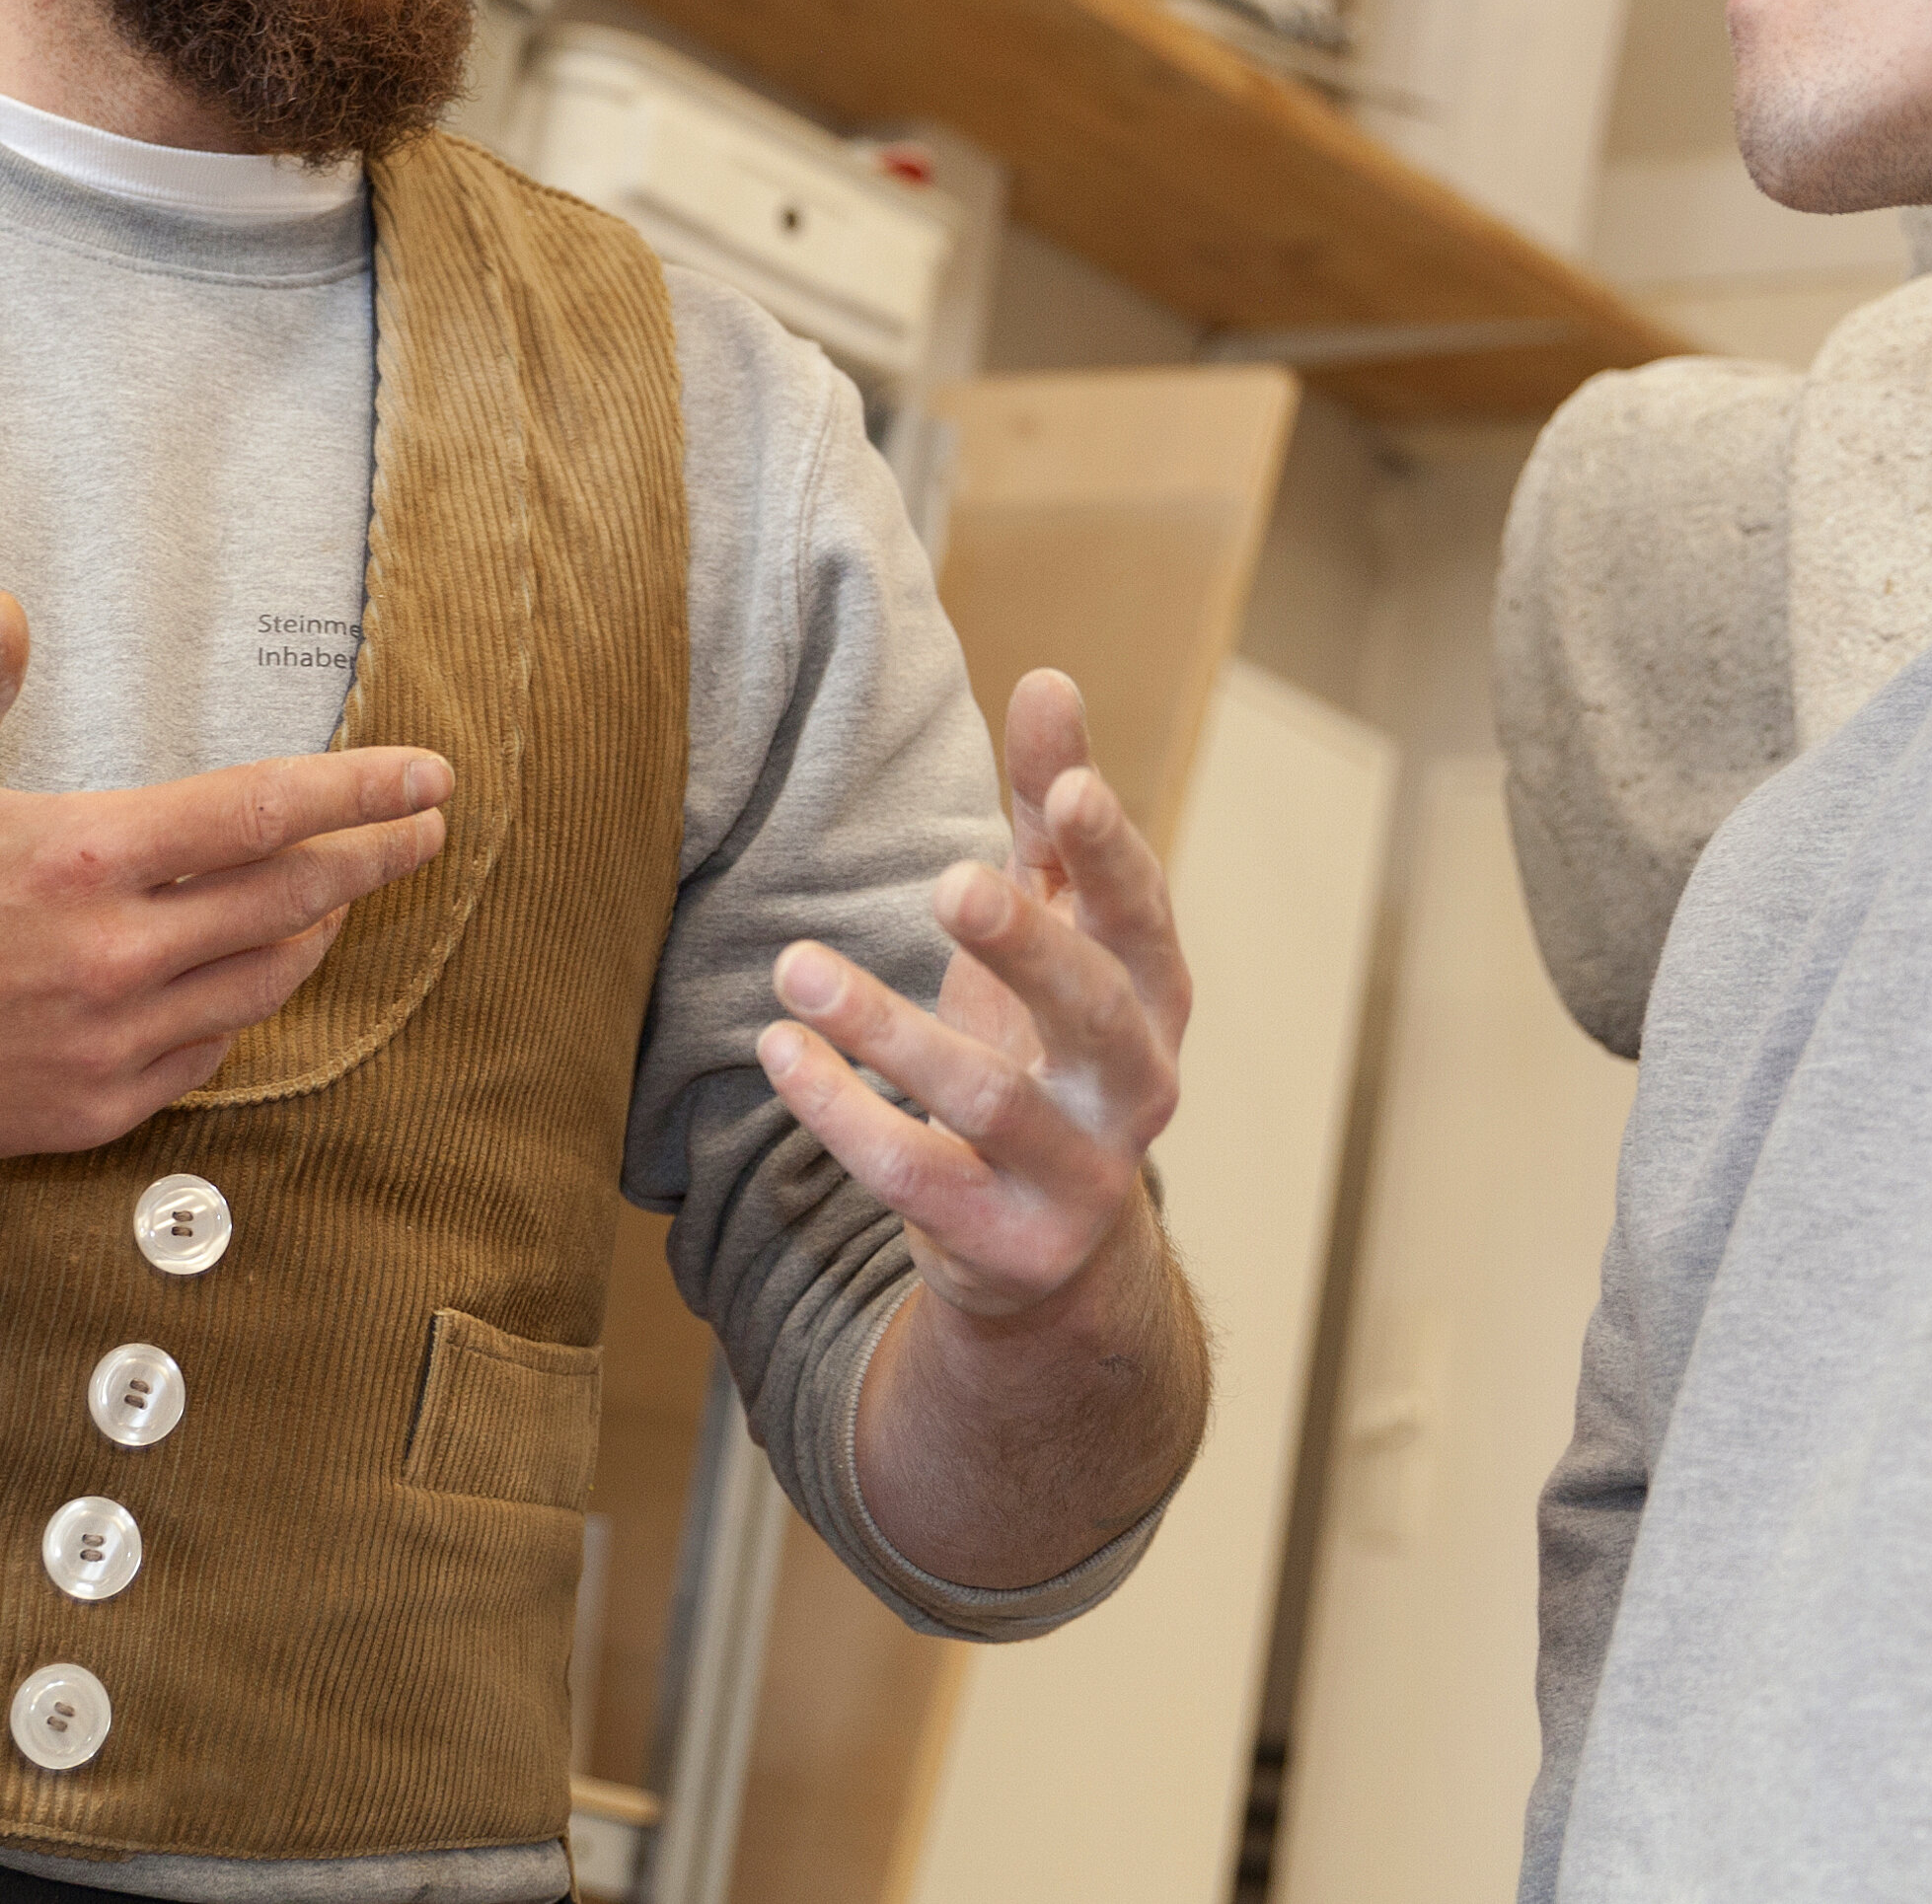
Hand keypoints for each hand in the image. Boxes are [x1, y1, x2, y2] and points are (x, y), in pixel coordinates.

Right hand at [0, 592, 454, 1161]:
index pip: (260, 813)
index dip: (357, 791)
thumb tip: (4, 608)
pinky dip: (241, 1008)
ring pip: (261, 984)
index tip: (426, 776)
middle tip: (428, 828)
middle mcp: (111, 955)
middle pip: (290, 899)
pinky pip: (205, 1055)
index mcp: (81, 858)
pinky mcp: (93, 1108)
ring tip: (344, 893)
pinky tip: (249, 975)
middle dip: (374, 858)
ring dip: (316, 932)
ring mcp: (108, 1041)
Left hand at [757, 669, 1187, 1323]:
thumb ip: (1048, 814)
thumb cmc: (1042, 1047)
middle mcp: (1135, 1088)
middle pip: (1092, 1010)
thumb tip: (1048, 679)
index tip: (1068, 788)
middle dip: (1023, 943)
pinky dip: (842, 1113)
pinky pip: (915, 1176)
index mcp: (1152, 995)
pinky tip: (779, 1049)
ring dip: (887, 1029)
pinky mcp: (1004, 1242)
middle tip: (946, 881)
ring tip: (795, 965)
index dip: (1110, 855)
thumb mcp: (1052, 931)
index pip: (1143, 916)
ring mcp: (1077, 1175)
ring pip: (989, 1100)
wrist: (1048, 1251)